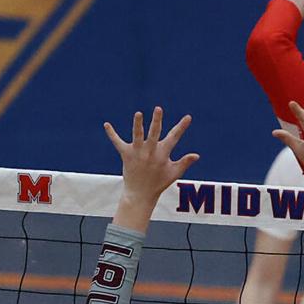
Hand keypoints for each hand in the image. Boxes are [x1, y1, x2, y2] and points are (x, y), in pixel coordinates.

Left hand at [104, 107, 199, 230]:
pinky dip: (112, 134)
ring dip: (137, 125)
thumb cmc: (159, 183)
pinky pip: (118, 143)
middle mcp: (150, 152)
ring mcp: (138, 153)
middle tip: (158, 109)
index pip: (174, 138)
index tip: (188, 117)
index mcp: (163, 154)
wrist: (140, 195)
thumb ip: (185, 163)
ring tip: (138, 114)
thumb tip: (197, 155)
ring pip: (137, 136)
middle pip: (154, 134)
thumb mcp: (174, 173)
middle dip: (156, 121)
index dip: (181, 127)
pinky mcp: (126, 155)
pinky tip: (106, 125)